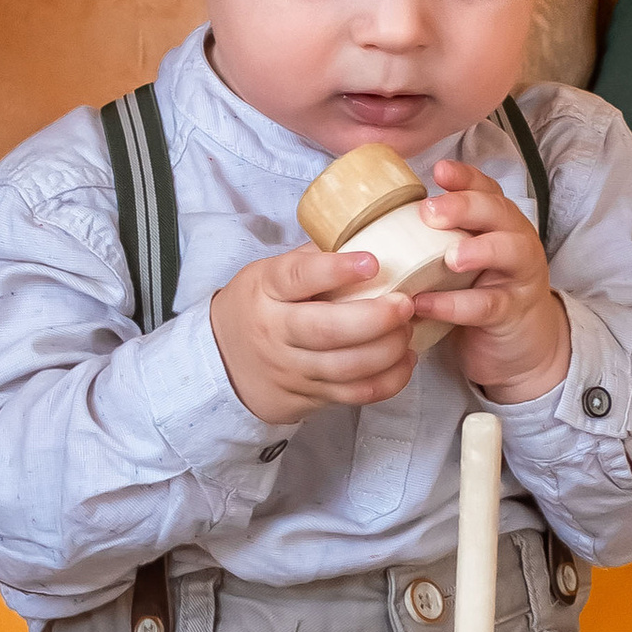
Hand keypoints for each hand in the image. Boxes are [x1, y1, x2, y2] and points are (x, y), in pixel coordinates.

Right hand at [210, 243, 418, 428]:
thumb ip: (312, 259)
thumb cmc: (260, 306)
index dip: (335, 270)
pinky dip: (387, 381)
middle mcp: (275, 331)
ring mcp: (290, 369)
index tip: (371, 262)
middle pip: (326, 330)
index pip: (298, 277)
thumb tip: (368, 235)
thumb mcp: (270, 274)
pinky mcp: (307, 396)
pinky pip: (352, 395)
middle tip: (405, 304)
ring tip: (408, 330)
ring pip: (344, 367)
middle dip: (375, 318)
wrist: (224, 362)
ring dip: (387, 351)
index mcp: (266, 289)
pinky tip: (404, 361)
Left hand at [413, 159, 570, 402]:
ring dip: (479, 250)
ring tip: (448, 258)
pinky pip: (488, 305)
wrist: (518, 347)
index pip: (486, 189)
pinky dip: (455, 304)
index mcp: (498, 222)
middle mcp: (515, 241)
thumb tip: (373, 226)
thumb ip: (434, 241)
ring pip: (509, 251)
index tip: (438, 170)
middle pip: (499, 211)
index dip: (465, 177)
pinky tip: (425, 304)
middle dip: (465, 206)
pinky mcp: (513, 313)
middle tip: (430, 213)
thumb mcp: (459, 261)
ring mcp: (519, 276)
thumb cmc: (478, 294)